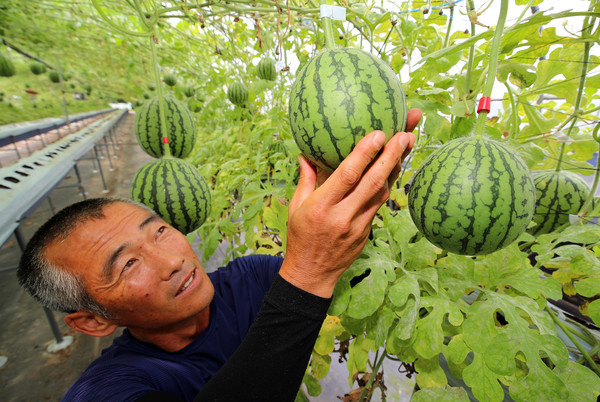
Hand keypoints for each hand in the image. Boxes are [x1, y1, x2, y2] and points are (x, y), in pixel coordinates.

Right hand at [280, 108, 421, 297]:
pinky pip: (380, 204)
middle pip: (373, 182)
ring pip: (383, 193)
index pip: (347, 176)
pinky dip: (388, 184)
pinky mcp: (367, 233)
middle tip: (406, 133)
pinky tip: (395, 167)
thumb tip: (305, 154)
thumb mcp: (296, 207)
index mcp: (322, 207)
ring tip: (408, 143)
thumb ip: (305, 180)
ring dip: (396, 167)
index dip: (365, 154)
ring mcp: (358, 226)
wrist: (312, 275)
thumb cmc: (301, 238)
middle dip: (392, 156)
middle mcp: (343, 216)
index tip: (378, 133)